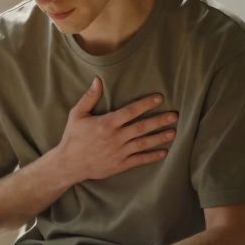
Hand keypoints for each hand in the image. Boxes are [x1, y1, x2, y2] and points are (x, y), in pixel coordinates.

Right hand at [53, 79, 176, 182]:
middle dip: (160, 121)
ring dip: (160, 138)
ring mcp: (119, 152)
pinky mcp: (119, 165)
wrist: (69, 164)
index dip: (146, 104)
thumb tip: (98, 80)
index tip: (159, 98)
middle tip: (174, 116)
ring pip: (144, 144)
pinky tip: (163, 152)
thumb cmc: (72, 137)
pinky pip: (139, 160)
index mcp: (106, 123)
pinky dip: (152, 156)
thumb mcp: (76, 114)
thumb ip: (89, 97)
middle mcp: (115, 138)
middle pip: (142, 127)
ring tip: (173, 133)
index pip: (131, 111)